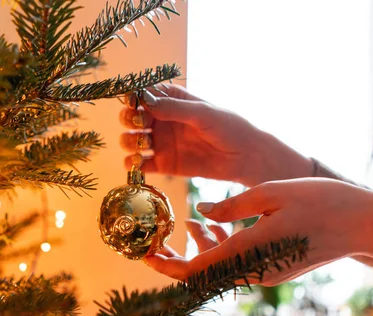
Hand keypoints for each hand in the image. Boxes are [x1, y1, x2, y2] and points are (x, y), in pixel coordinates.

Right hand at [119, 84, 312, 186]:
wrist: (245, 157)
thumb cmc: (229, 127)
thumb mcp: (202, 113)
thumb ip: (173, 108)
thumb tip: (145, 101)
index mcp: (172, 100)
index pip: (142, 94)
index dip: (132, 97)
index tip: (133, 103)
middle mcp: (162, 120)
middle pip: (132, 117)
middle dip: (129, 119)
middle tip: (139, 124)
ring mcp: (161, 143)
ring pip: (131, 140)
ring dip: (128, 141)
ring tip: (140, 144)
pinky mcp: (164, 164)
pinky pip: (141, 164)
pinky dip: (132, 164)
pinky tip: (135, 163)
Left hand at [145, 179, 372, 284]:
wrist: (364, 224)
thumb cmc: (322, 202)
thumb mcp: (271, 193)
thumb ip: (231, 206)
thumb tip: (201, 212)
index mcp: (250, 251)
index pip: (197, 271)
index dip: (167, 265)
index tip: (145, 254)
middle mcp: (255, 270)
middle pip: (203, 272)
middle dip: (177, 256)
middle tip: (158, 235)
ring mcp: (266, 273)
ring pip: (219, 267)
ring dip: (199, 248)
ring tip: (187, 221)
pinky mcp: (274, 268)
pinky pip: (237, 263)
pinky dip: (220, 246)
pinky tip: (213, 224)